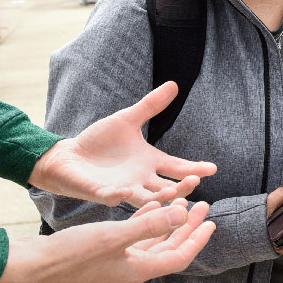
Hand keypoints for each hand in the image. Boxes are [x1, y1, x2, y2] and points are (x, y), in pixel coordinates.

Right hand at [0, 199, 214, 282]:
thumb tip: (181, 213)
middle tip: (203, 207)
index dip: (197, 239)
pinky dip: (145, 221)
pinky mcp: (103, 252)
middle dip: (187, 228)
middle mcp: (131, 268)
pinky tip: (147, 205)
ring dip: (168, 222)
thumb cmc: (72, 255)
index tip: (212, 222)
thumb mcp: (113, 236)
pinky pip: (133, 237)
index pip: (179, 256)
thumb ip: (148, 225)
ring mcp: (117, 261)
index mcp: (139, 269)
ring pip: (152, 241)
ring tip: (182, 202)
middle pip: (169, 248)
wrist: (34, 266)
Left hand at [33, 81, 218, 204]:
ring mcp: (123, 188)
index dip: (194, 169)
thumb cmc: (100, 141)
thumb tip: (174, 84)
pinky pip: (112, 197)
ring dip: (157, 197)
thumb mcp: (127, 119)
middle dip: (181, 187)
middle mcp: (141, 179)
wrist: (70, 155)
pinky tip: (124, 192)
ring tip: (170, 191)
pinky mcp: (102, 192)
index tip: (212, 168)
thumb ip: (150, 106)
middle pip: (168, 187)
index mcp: (150, 162)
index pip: (177, 167)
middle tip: (194, 181)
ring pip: (145, 198)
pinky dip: (118, 196)